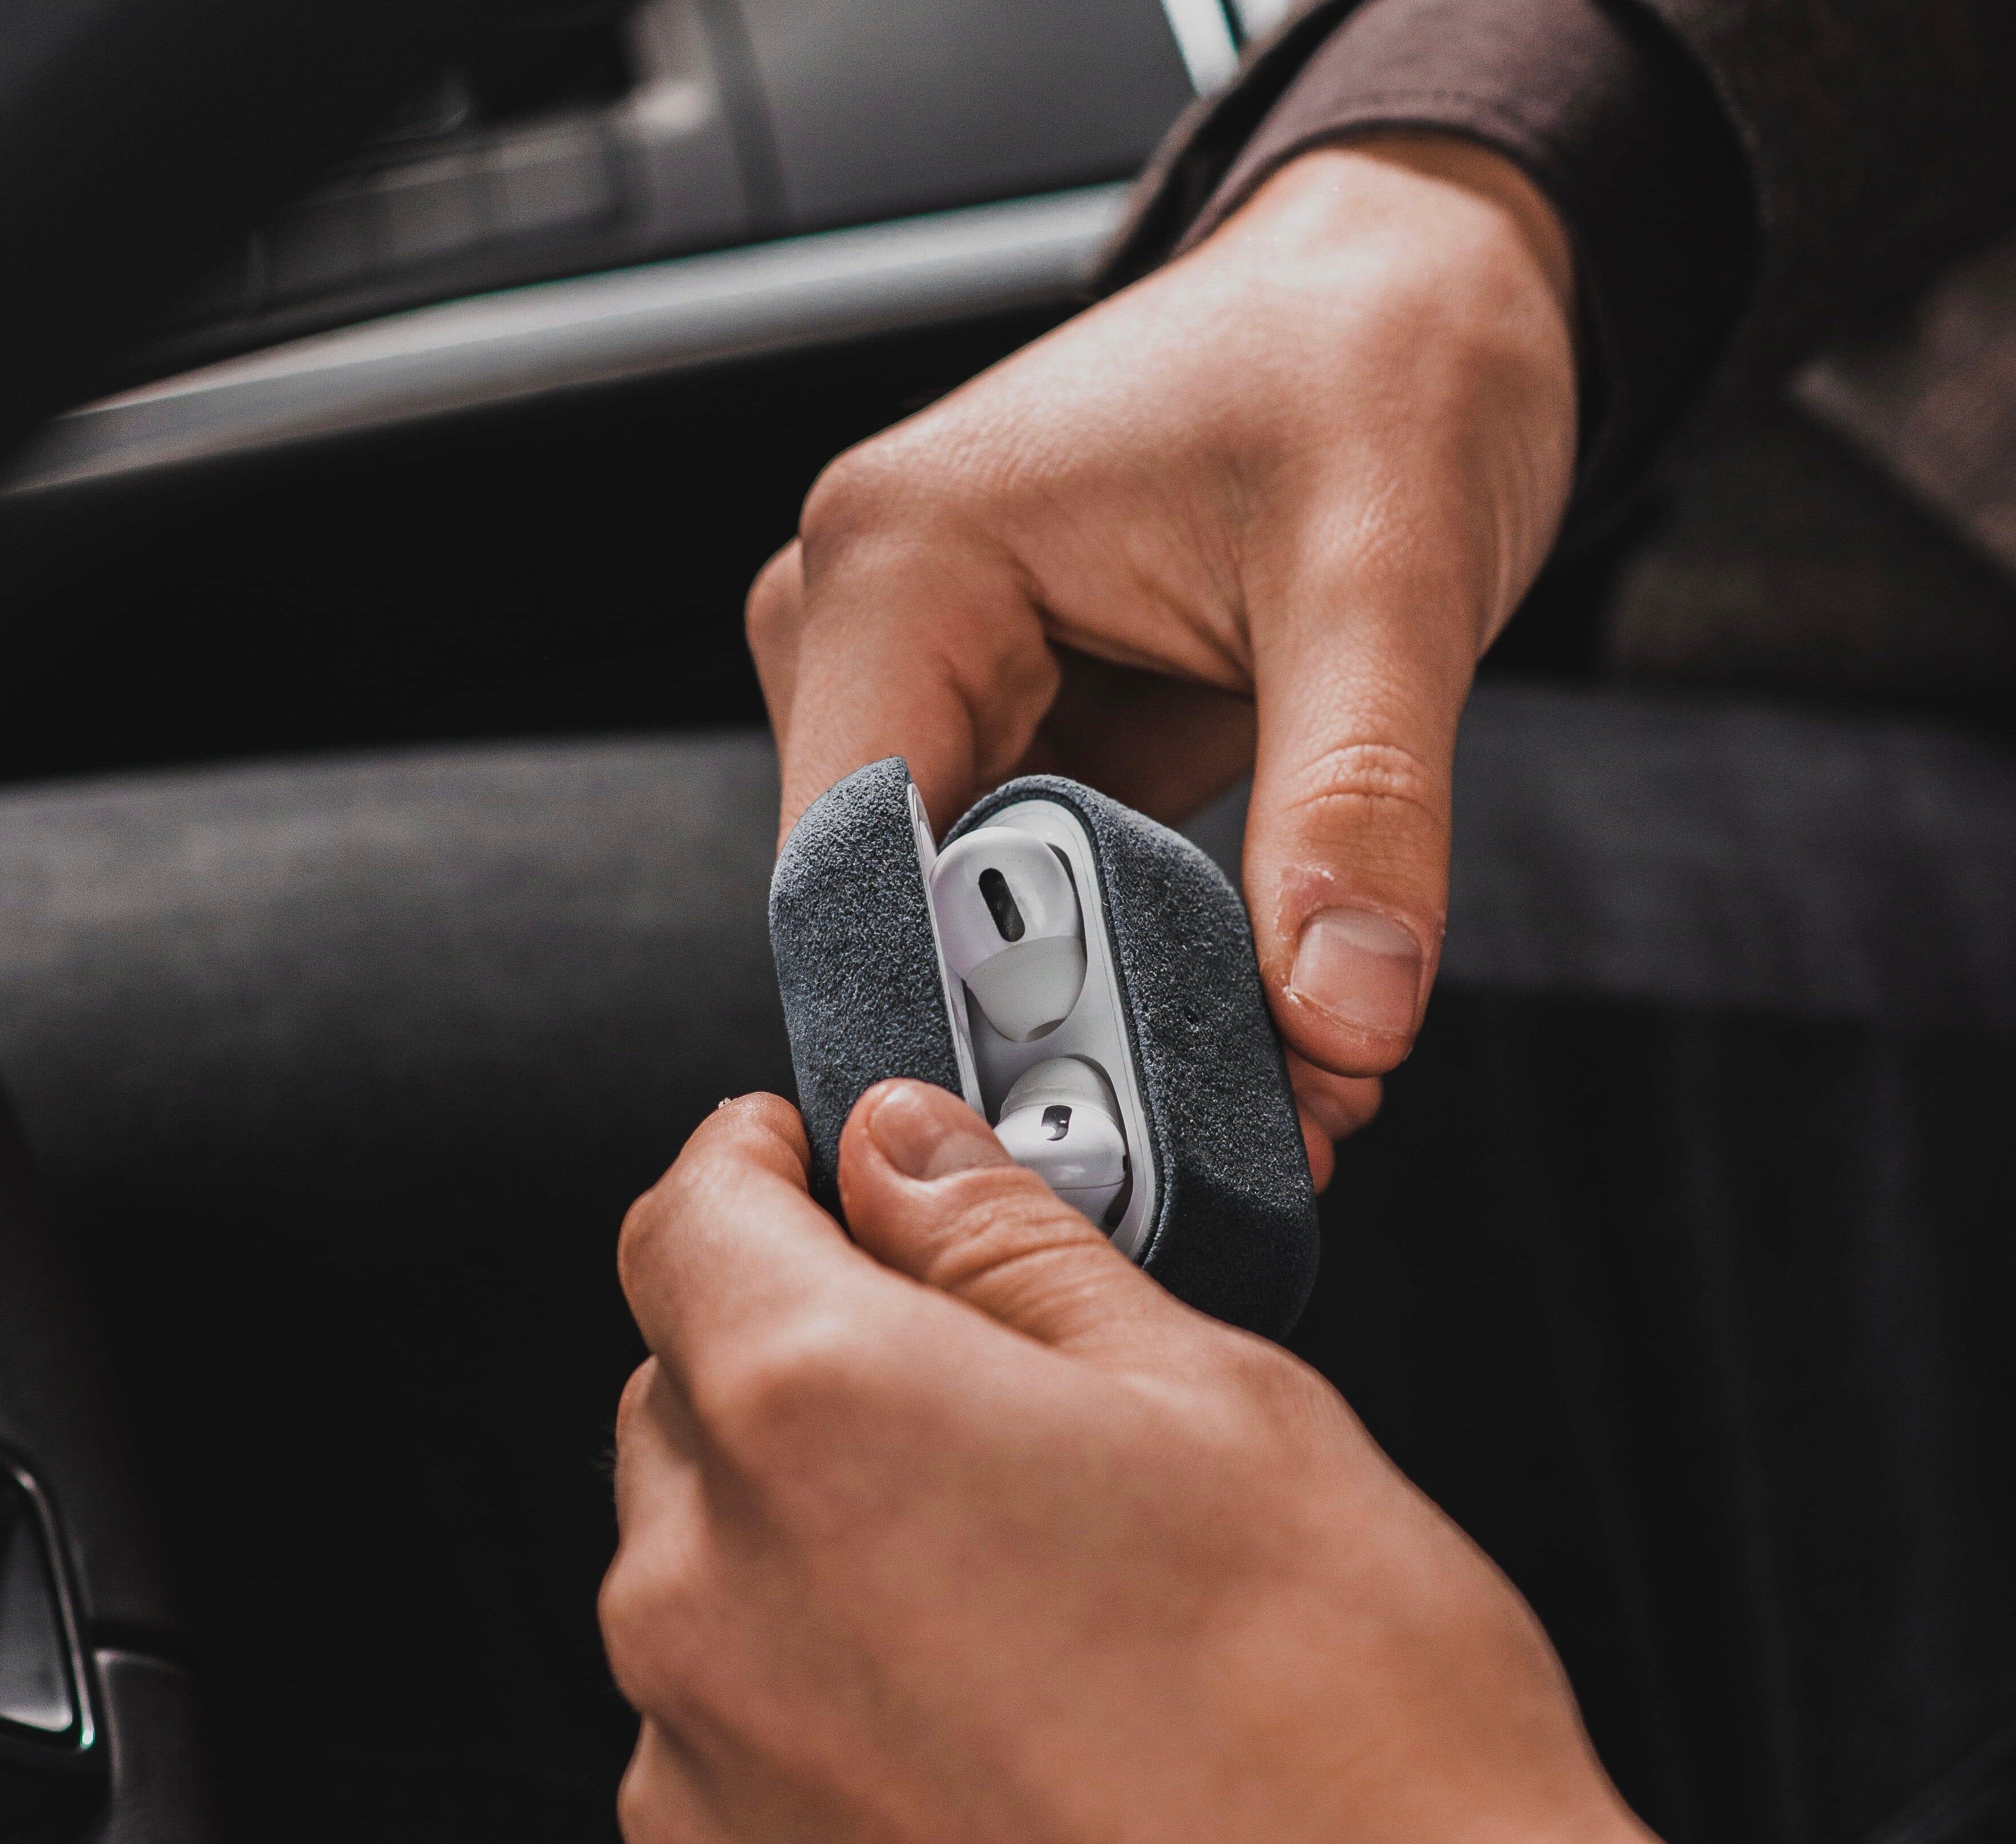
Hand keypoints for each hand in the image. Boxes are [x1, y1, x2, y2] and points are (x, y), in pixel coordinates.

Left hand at [607, 1082, 1696, 1843]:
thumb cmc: (1350, 1729)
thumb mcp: (1209, 1391)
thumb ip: (1008, 1244)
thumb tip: (910, 1157)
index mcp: (816, 1421)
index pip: (683, 1224)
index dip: (747, 1168)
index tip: (802, 1168)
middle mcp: (711, 1608)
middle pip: (683, 1404)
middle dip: (792, 1358)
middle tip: (962, 1388)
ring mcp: (710, 1795)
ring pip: (700, 1589)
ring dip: (805, 1551)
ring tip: (1012, 1600)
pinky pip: (727, 1761)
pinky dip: (816, 1715)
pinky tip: (984, 1737)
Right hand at [748, 136, 1577, 1187]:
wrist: (1409, 280)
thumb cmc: (1373, 357)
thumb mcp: (1392, 574)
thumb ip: (1357, 805)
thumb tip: (1341, 1019)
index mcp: (900, 558)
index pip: (853, 866)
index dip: (957, 1026)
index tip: (1087, 1145)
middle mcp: (867, 620)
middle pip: (894, 915)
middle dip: (1048, 1044)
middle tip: (1225, 1139)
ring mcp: (921, 676)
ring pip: (955, 923)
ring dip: (1090, 1020)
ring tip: (1258, 1083)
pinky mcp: (995, 718)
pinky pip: (1017, 891)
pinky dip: (1112, 969)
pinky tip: (1227, 1015)